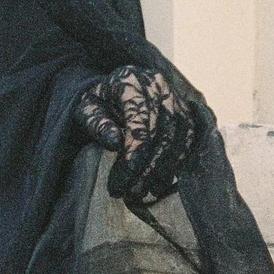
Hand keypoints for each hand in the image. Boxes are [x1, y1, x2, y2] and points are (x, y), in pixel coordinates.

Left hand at [74, 64, 196, 204]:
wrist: (114, 92)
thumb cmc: (98, 103)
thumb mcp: (87, 109)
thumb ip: (97, 123)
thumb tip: (115, 143)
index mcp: (131, 80)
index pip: (140, 119)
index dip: (134, 151)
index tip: (123, 177)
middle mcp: (159, 86)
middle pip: (160, 132)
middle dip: (145, 167)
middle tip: (128, 192)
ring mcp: (176, 99)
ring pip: (177, 139)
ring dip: (160, 171)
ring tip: (140, 192)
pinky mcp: (187, 114)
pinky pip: (187, 142)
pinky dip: (174, 165)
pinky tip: (157, 184)